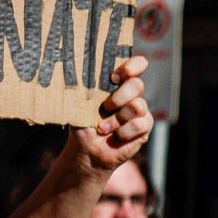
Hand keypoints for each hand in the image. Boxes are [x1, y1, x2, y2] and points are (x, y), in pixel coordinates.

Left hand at [69, 55, 151, 175]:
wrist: (87, 150)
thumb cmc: (82, 123)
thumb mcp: (78, 105)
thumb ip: (82, 90)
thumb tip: (73, 76)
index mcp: (117, 83)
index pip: (135, 66)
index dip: (132, 66)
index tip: (116, 76)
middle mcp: (131, 95)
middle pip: (137, 85)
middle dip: (120, 96)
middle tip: (106, 107)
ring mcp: (140, 111)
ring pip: (138, 106)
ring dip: (117, 119)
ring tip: (102, 128)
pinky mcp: (144, 127)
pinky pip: (140, 124)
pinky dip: (124, 132)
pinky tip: (115, 137)